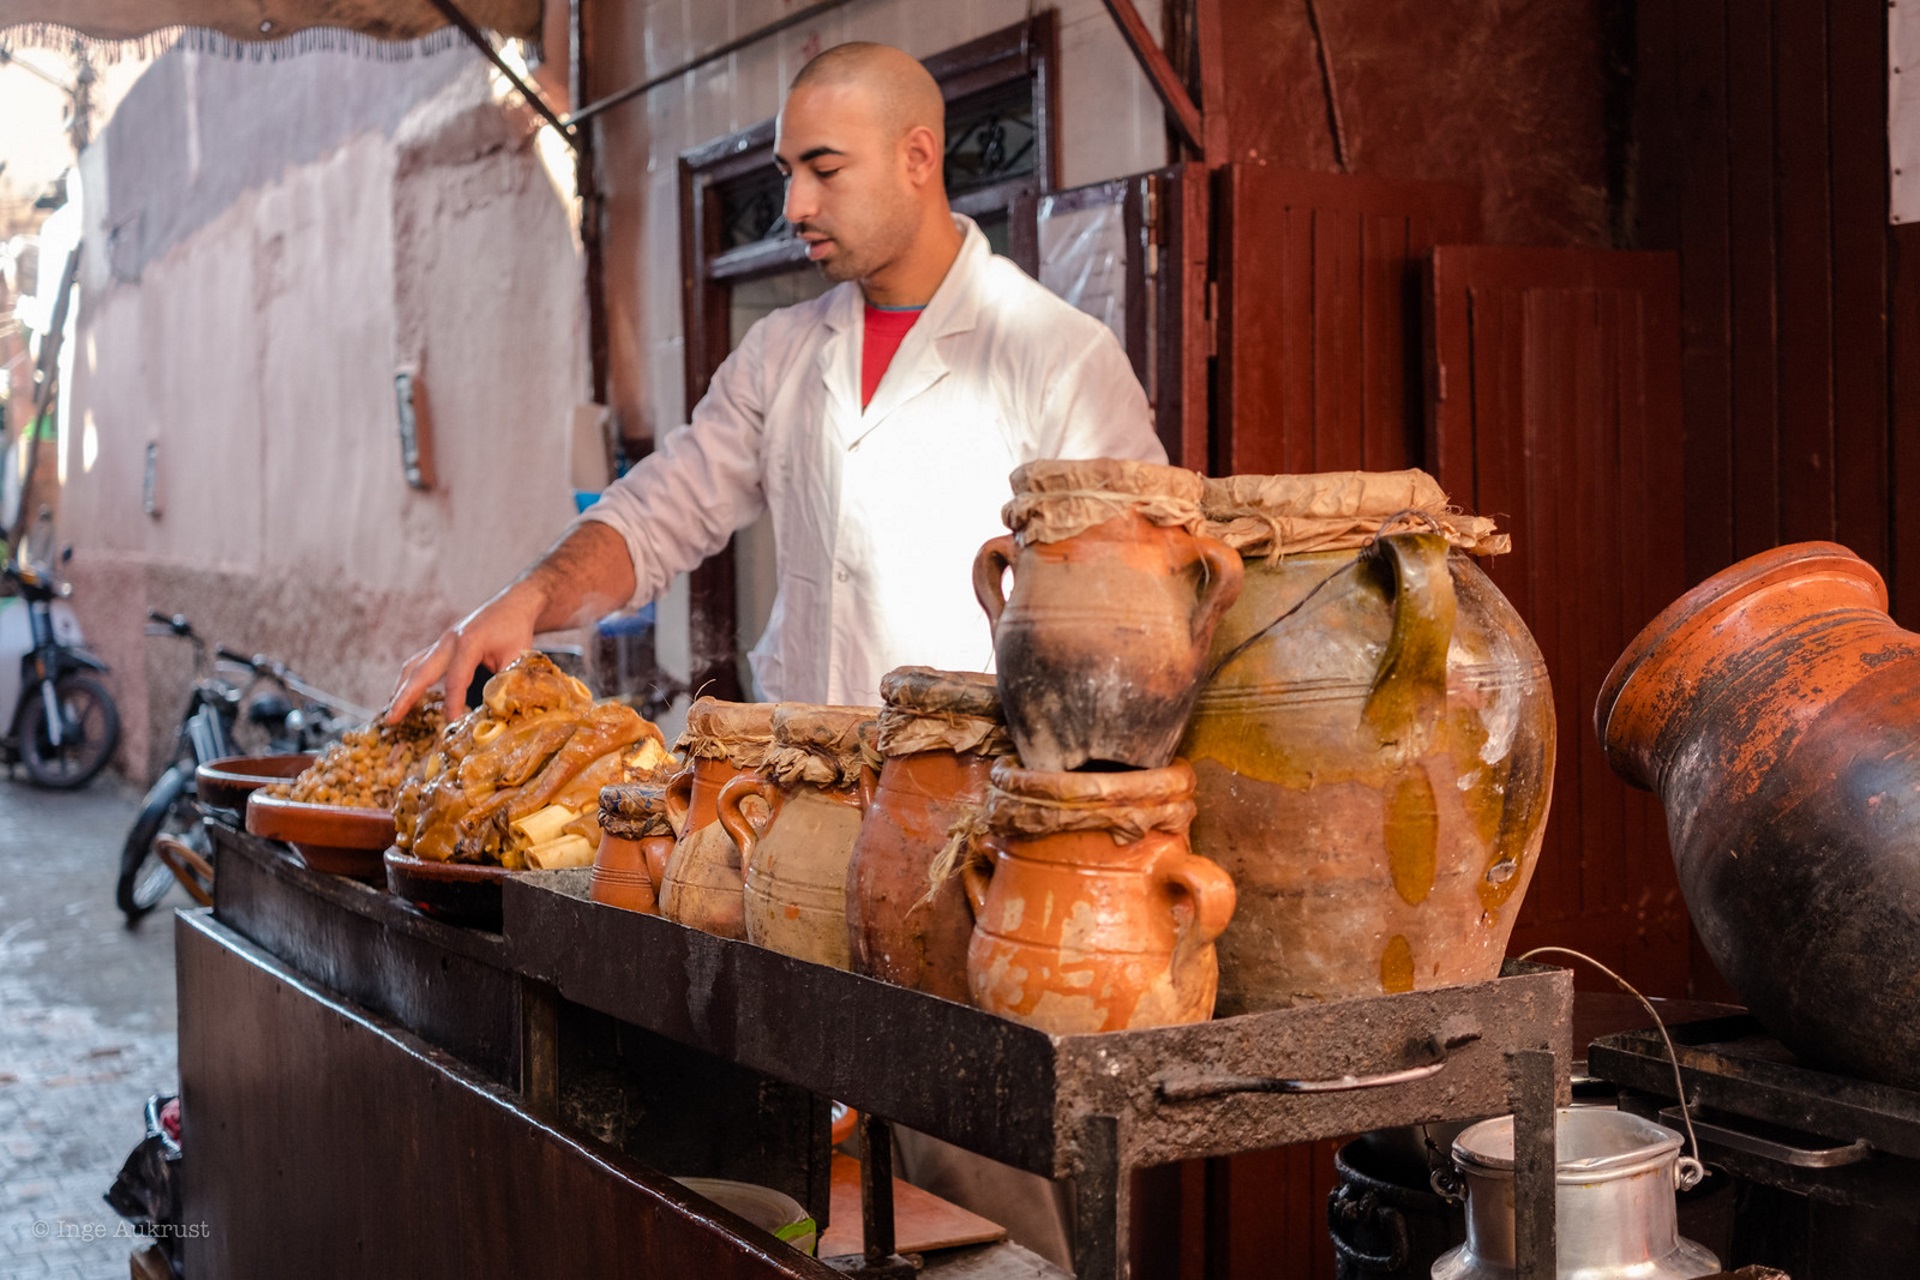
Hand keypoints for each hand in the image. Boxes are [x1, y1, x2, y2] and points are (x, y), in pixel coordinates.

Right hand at [386, 581, 546, 722]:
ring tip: (391, 711)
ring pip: (414, 666)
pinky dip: (409, 680)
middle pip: (421, 671)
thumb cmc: (515, 629)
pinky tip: (403, 695)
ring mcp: (442, 642)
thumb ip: (507, 681)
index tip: (451, 723)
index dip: (452, 703)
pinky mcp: (441, 645)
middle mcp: (449, 641)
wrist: (512, 604)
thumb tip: (499, 709)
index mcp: (469, 642)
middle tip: (390, 719)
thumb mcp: (519, 654)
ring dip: (401, 689)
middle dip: (405, 697)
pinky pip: (419, 663)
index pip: (456, 679)